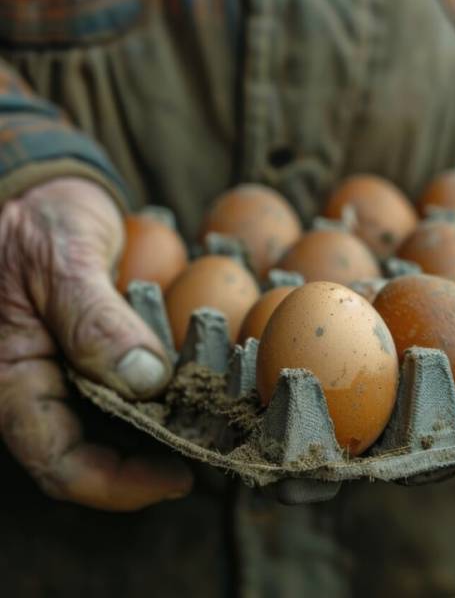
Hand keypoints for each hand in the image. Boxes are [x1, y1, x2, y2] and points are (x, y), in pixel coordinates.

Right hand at [0, 178, 191, 510]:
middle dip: (145, 468)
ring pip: (109, 433)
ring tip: (213, 430)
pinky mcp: (89, 359)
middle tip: (211, 456)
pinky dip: (159, 403)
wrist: (42, 192)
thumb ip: (96, 321)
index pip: (57, 460)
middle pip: (87, 457)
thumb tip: (147, 380)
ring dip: (157, 439)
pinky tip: (198, 395)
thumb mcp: (63, 261)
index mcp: (11, 377)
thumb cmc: (38, 220)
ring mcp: (62, 375)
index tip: (177, 477)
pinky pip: (123, 396)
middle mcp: (35, 388)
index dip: (116, 483)